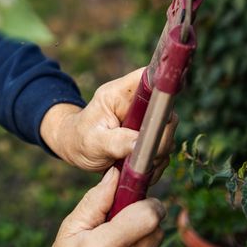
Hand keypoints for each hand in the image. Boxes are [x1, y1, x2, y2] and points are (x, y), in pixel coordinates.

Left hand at [40, 68, 177, 180]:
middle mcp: (136, 104)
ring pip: (167, 132)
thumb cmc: (80, 139)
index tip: (171, 102)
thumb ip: (117, 142)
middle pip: (165, 110)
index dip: (164, 84)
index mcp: (120, 94)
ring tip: (134, 164)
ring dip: (157, 152)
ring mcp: (145, 119)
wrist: (75, 148)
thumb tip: (140, 144)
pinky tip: (138, 168)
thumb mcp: (93, 142)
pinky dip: (155, 162)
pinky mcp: (149, 135)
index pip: (148, 78)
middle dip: (161, 135)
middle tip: (145, 154)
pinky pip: (162, 148)